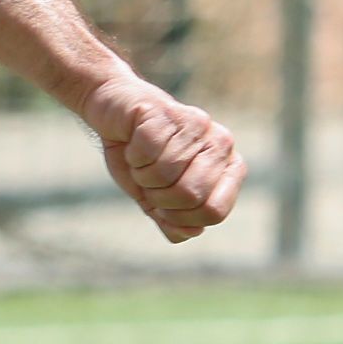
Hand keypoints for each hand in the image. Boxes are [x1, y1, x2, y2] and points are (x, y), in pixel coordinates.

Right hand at [82, 76, 245, 243]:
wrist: (115, 112)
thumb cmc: (139, 155)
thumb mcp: (154, 195)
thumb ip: (173, 219)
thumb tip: (192, 232)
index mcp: (226, 168)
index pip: (214, 212)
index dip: (181, 218)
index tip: (162, 204)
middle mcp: (220, 144)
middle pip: (191, 196)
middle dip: (157, 197)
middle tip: (147, 182)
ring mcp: (197, 125)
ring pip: (166, 174)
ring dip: (141, 174)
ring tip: (139, 160)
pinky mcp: (168, 111)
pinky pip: (148, 151)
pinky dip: (132, 156)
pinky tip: (132, 142)